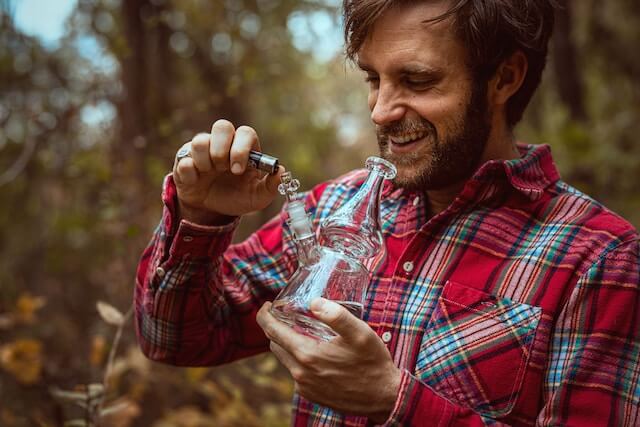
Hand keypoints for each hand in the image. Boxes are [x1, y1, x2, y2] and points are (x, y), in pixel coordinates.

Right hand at [173, 119, 283, 223]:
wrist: (210, 210)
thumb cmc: (236, 197)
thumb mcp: (256, 197)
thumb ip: (271, 186)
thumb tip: (281, 171)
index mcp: (244, 148)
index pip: (245, 133)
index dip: (241, 148)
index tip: (238, 170)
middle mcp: (223, 144)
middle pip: (222, 126)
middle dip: (222, 148)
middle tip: (223, 168)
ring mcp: (203, 150)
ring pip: (200, 140)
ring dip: (205, 161)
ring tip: (209, 174)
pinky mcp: (184, 159)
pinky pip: (183, 159)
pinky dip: (190, 173)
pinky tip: (196, 181)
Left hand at [256, 298, 400, 422]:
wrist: (383, 397)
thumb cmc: (372, 363)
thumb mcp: (359, 333)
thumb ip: (336, 315)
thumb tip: (314, 301)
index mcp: (307, 355)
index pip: (273, 331)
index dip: (265, 315)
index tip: (266, 305)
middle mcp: (300, 373)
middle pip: (276, 345)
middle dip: (276, 328)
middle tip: (287, 315)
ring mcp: (305, 387)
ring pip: (286, 359)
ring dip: (289, 344)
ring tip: (303, 331)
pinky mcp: (312, 395)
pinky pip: (297, 373)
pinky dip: (300, 359)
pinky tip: (317, 352)